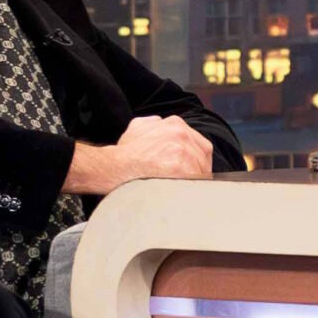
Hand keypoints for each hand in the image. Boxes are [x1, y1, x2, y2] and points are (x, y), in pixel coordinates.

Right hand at [62, 116, 212, 195]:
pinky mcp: (181, 168)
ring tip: (186, 191)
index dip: (195, 159)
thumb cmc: (125, 152)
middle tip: (190, 183)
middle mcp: (181, 133)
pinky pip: (197, 181)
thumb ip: (153, 123)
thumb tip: (160, 124)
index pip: (198, 143)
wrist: (114, 166)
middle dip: (198, 170)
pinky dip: (194, 189)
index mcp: (175, 123)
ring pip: (202, 169)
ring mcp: (183, 150)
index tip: (191, 170)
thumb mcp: (137, 127)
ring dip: (196, 181)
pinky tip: (185, 194)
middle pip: (203, 156)